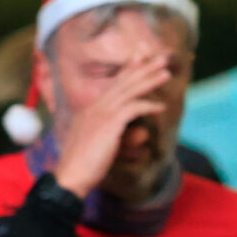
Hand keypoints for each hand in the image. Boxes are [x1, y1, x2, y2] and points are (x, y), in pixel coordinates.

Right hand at [48, 51, 175, 197]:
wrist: (70, 177)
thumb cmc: (80, 168)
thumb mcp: (91, 145)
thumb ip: (104, 134)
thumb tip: (117, 135)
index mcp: (88, 111)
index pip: (111, 86)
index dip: (127, 72)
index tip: (139, 60)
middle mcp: (94, 107)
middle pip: (122, 83)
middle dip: (143, 69)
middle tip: (160, 59)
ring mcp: (101, 113)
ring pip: (129, 91)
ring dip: (150, 81)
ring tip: (166, 73)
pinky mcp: (109, 123)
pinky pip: (134, 108)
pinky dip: (148, 106)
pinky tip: (161, 107)